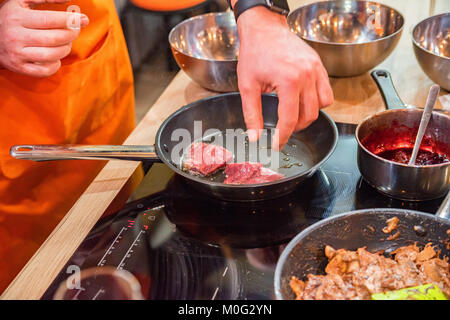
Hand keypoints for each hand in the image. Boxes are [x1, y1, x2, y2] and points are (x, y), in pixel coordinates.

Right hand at [0, 0, 88, 76]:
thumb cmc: (12, 18)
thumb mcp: (22, 2)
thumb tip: (69, 0)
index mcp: (17, 17)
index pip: (50, 19)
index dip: (71, 20)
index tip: (83, 19)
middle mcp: (16, 36)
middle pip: (55, 38)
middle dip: (72, 34)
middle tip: (76, 30)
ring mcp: (17, 54)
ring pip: (52, 55)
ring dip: (66, 49)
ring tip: (66, 42)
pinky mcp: (20, 67)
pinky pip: (45, 70)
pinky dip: (56, 65)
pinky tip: (56, 57)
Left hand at [236, 7, 333, 149]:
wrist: (264, 29)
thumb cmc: (255, 53)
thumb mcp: (247, 86)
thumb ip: (252, 114)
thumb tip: (255, 137)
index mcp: (289, 81)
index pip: (289, 120)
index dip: (282, 137)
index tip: (276, 146)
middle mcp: (307, 75)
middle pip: (309, 116)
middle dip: (295, 128)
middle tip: (282, 130)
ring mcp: (316, 70)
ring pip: (323, 106)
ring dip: (309, 116)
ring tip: (293, 116)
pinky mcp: (319, 66)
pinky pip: (327, 92)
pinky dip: (318, 101)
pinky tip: (303, 101)